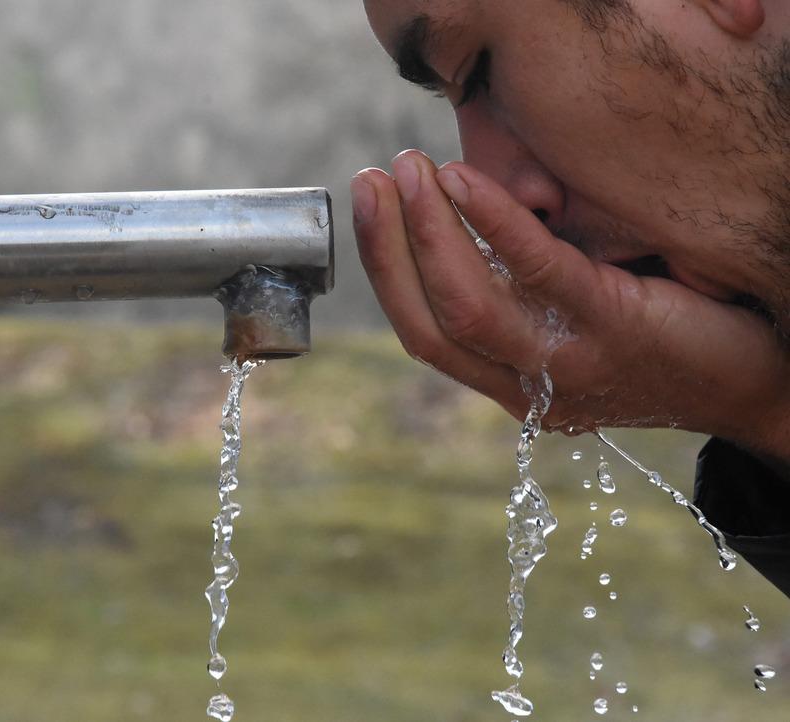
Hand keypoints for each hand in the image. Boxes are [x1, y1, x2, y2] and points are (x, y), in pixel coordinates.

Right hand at [351, 150, 789, 462]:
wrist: (763, 381)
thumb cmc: (674, 340)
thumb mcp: (580, 328)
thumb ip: (527, 297)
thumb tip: (471, 225)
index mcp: (514, 387)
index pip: (426, 337)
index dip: (386, 273)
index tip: (370, 210)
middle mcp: (529, 387)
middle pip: (430, 326)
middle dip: (388, 251)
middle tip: (371, 180)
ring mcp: (569, 364)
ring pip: (470, 306)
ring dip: (427, 233)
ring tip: (409, 170)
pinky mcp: (615, 330)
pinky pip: (539, 272)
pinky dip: (493, 224)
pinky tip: (465, 182)